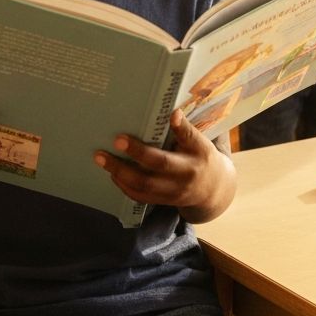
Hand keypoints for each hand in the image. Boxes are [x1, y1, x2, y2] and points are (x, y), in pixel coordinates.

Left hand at [95, 110, 232, 221]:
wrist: (212, 190)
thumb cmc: (203, 159)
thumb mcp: (202, 143)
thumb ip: (187, 131)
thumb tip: (174, 113)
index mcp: (196, 156)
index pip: (186, 141)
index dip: (179, 127)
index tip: (170, 114)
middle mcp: (184, 176)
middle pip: (157, 167)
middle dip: (134, 154)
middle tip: (115, 140)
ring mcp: (172, 192)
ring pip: (143, 185)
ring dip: (120, 172)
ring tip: (102, 159)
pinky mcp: (162, 202)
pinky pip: (139, 196)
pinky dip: (123, 186)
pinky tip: (113, 174)